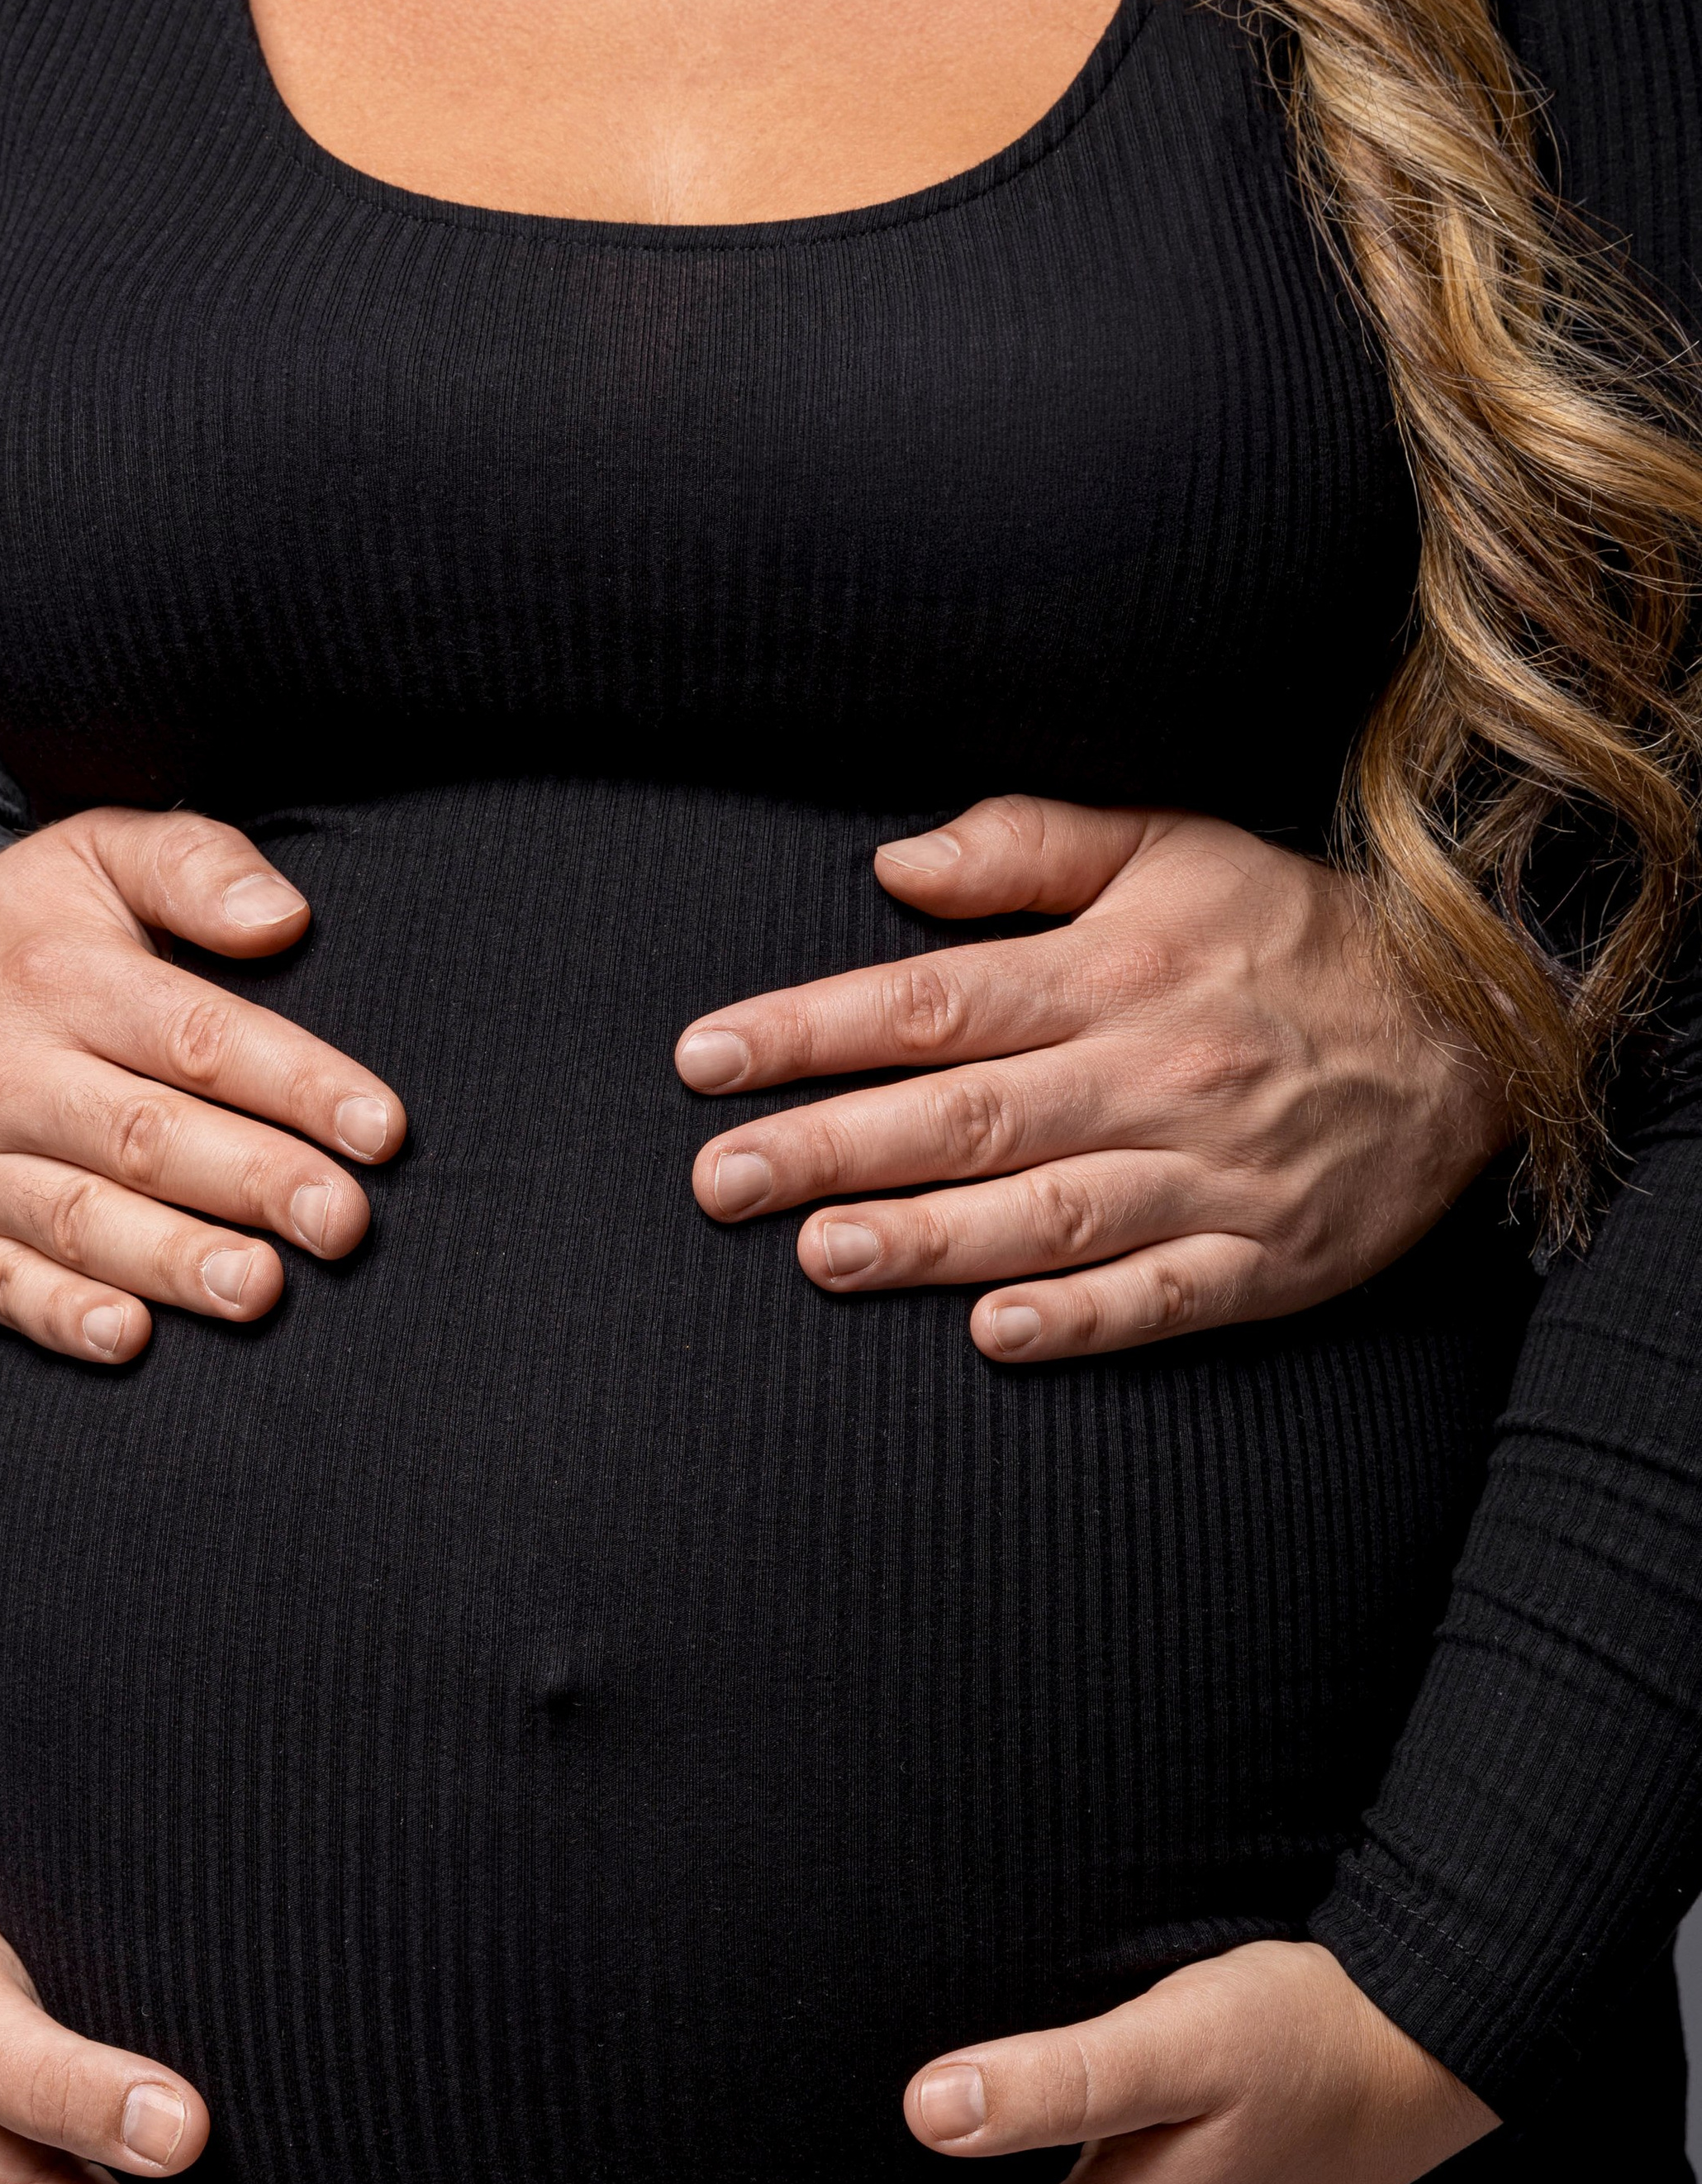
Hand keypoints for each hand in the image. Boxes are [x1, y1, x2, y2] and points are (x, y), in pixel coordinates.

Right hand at [0, 807, 406, 1363]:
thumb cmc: (18, 930)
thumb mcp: (95, 853)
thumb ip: (196, 866)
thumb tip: (284, 917)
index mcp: (58, 977)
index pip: (196, 1037)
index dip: (294, 1083)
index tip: (378, 1127)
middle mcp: (2, 1072)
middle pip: (145, 1136)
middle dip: (252, 1183)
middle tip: (340, 1222)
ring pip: (79, 1220)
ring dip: (173, 1260)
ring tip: (258, 1287)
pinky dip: (62, 1318)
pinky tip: (130, 1337)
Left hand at [673, 797, 1512, 1360]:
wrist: (1476, 1027)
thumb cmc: (1292, 935)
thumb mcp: (1173, 847)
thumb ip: (1028, 846)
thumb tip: (893, 864)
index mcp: (1115, 972)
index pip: (933, 1000)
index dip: (812, 1029)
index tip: (707, 1058)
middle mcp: (1152, 1074)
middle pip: (967, 1115)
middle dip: (832, 1146)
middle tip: (719, 1181)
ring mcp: (1209, 1175)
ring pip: (1047, 1213)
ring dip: (928, 1240)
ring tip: (819, 1253)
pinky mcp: (1264, 1259)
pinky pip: (1164, 1297)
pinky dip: (1082, 1319)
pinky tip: (994, 1337)